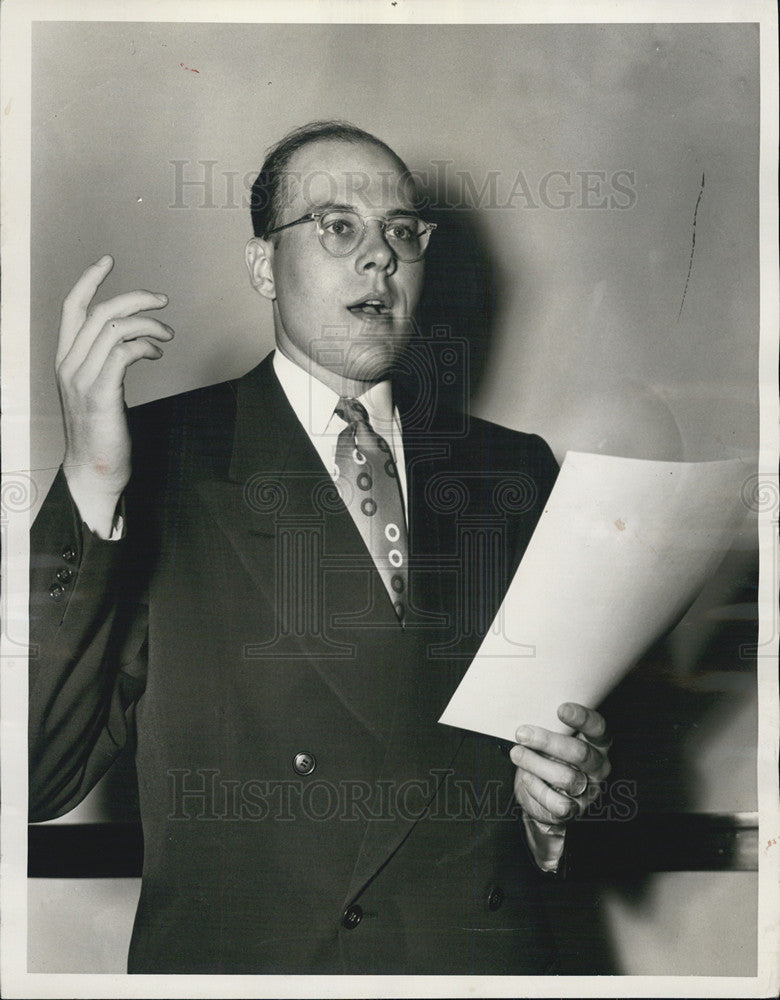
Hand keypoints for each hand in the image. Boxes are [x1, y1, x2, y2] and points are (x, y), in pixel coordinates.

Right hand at [56, 255, 172, 534]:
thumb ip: (107, 363)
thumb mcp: (99, 389)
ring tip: (166, 336)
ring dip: (147, 325)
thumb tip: (133, 342)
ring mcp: (81, 379)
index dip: (89, 280)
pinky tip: (156, 354)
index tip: (108, 261)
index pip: (71, 308)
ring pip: (113, 329)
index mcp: (65, 359)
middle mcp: (68, 364)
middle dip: (135, 298)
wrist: (95, 470)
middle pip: (100, 311)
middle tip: (162, 301)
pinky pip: (122, 353)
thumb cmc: (102, 432)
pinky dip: (144, 346)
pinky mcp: (100, 394)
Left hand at [510, 702, 610, 833]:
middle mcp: (598, 766)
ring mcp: (588, 790)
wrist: (544, 797)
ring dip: (536, 764)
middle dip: (548, 741)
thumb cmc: (549, 758)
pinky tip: (527, 778)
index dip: (583, 718)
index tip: (561, 709)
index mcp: (597, 744)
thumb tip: (529, 713)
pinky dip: (538, 789)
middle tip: (522, 734)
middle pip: (579, 753)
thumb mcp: (553, 739)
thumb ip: (551, 727)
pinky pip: (559, 803)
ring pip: (566, 777)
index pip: (598, 728)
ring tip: (517, 754)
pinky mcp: (575, 810)